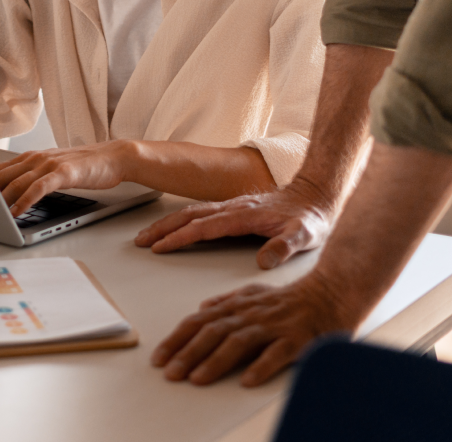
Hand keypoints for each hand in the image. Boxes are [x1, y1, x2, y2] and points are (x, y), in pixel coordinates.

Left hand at [0, 141, 131, 214]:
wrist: (114, 157)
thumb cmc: (85, 166)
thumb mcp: (54, 170)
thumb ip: (34, 178)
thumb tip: (13, 195)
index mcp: (32, 157)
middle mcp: (36, 158)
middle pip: (2, 175)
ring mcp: (49, 164)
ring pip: (16, 182)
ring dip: (0, 199)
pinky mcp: (63, 172)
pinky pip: (38, 188)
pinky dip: (24, 200)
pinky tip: (16, 212)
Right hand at [134, 178, 334, 268]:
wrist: (317, 196)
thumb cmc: (311, 217)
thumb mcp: (305, 235)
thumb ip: (285, 247)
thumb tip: (265, 262)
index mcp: (244, 215)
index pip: (204, 227)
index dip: (180, 237)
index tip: (160, 247)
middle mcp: (233, 208)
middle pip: (189, 216)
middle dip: (162, 228)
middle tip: (140, 240)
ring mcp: (232, 206)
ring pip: (192, 212)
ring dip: (168, 222)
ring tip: (148, 234)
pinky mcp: (235, 209)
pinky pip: (201, 212)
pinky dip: (182, 219)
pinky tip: (176, 226)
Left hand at [151, 270, 352, 386]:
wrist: (332, 292)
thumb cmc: (292, 299)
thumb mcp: (254, 294)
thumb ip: (228, 301)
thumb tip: (202, 308)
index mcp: (238, 305)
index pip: (200, 321)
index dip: (178, 338)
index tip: (159, 357)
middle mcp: (251, 313)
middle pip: (213, 331)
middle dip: (188, 352)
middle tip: (169, 372)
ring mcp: (274, 325)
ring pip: (238, 342)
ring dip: (215, 361)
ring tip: (197, 378)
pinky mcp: (297, 338)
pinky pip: (277, 353)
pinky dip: (261, 366)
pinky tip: (247, 380)